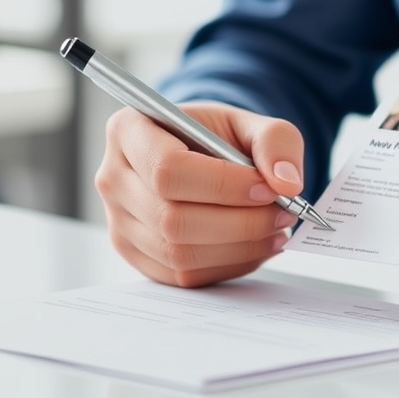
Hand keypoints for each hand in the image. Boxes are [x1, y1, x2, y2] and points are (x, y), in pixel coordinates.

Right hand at [95, 102, 306, 287]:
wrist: (198, 156)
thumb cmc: (215, 136)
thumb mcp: (248, 122)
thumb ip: (275, 140)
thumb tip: (287, 183)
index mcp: (128, 131)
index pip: (168, 169)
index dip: (224, 186)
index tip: (268, 188)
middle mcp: (112, 178)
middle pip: (172, 218)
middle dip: (240, 222)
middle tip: (283, 213)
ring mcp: (119, 222)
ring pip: (179, 253)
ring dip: (239, 247)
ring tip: (275, 229)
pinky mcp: (136, 255)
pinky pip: (183, 275)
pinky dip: (229, 265)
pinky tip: (254, 245)